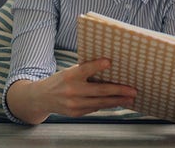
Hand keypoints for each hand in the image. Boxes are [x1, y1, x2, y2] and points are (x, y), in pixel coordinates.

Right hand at [6, 58, 136, 124]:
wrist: (41, 97)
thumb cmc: (60, 81)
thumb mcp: (69, 72)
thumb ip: (85, 71)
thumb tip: (110, 68)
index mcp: (70, 76)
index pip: (85, 69)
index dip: (97, 66)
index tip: (109, 62)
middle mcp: (72, 90)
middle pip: (99, 91)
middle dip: (119, 91)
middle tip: (133, 90)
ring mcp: (73, 104)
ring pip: (100, 102)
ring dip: (117, 101)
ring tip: (130, 98)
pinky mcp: (75, 113)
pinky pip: (95, 108)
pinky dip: (107, 104)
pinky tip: (117, 102)